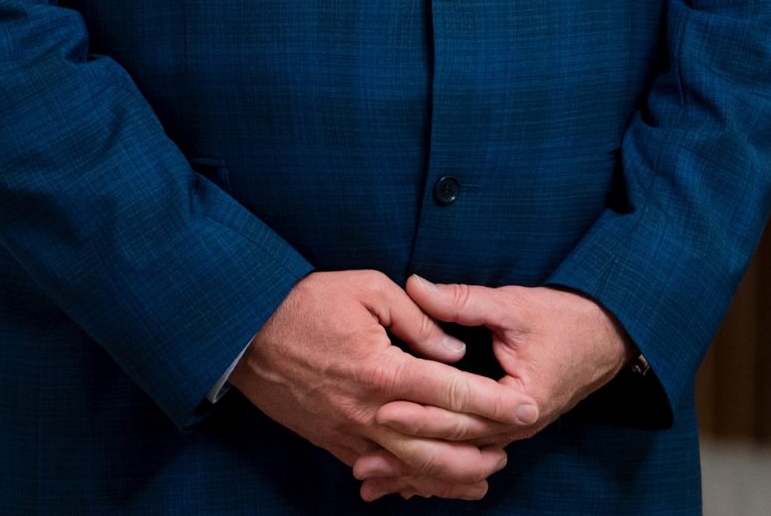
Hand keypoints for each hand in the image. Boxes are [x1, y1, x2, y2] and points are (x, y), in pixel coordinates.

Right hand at [227, 269, 540, 501]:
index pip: (451, 392)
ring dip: (448, 477)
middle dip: (478, 453)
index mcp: (382, 368)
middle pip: (435, 447)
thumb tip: (455, 350)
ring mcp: (348, 432)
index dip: (494, 403)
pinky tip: (430, 482)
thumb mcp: (368, 288)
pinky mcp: (332, 441)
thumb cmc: (306, 301)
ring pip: (408, 470)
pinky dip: (408, 481)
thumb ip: (418, 319)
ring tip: (481, 475)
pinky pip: (378, 470)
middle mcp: (368, 410)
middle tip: (509, 449)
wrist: (244, 332)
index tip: (526, 408)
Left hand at [350, 275, 632, 500]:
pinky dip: (431, 468)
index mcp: (521, 402)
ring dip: (413, 469)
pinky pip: (462, 456)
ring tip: (369, 478)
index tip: (382, 409)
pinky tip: (399, 479)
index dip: (421, 413)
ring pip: (454, 460)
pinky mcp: (500, 433)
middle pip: (454, 447)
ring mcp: (508, 435)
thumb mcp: (514, 306)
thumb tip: (414, 285)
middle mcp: (514, 429)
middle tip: (362, 452)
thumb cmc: (564, 320)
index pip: (463, 413)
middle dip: (407, 452)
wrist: (605, 339)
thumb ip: (462, 300)